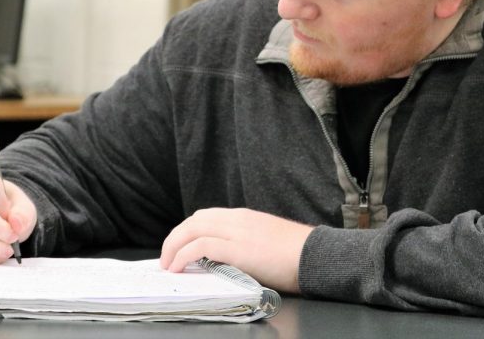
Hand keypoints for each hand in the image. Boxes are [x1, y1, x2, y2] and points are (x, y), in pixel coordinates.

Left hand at [159, 208, 313, 293]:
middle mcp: (238, 219)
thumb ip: (245, 242)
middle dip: (175, 238)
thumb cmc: (296, 254)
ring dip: (174, 247)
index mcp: (245, 216)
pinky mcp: (238, 249)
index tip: (178, 247)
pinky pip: (201, 247)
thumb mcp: (266, 240)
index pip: (206, 216)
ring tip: (168, 265)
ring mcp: (238, 233)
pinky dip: (184, 255)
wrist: (316, 256)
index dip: (187, 231)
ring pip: (193, 230)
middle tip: (167, 258)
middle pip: (195, 220)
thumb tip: (224, 258)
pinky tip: (178, 268)